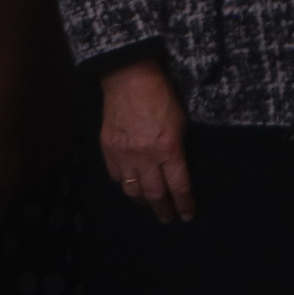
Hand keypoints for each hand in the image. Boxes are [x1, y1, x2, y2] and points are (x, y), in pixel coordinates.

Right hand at [98, 60, 193, 222]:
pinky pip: (115, 174)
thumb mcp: (180, 124)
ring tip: (149, 206)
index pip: (179, 187)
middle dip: (164, 210)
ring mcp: (124, 152)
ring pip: (132, 190)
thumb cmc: (161, 96)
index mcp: (169, 149)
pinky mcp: (107, 146)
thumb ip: (177, 150)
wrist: (129, 77)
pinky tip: (130, 184)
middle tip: (167, 218)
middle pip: (155, 194)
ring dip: (142, 202)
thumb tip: (175, 172)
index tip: (186, 216)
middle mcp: (146, 156)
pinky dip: (124, 183)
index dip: (184, 205)